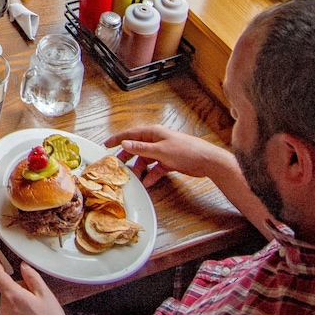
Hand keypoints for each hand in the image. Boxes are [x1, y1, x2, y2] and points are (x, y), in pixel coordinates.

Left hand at [0, 261, 89, 314]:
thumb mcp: (46, 295)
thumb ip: (32, 277)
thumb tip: (23, 267)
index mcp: (12, 296)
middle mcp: (4, 308)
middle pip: (6, 289)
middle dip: (18, 287)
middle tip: (35, 294)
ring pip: (9, 301)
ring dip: (19, 300)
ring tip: (38, 310)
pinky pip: (11, 313)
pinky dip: (19, 311)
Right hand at [105, 124, 227, 187]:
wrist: (208, 161)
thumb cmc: (186, 151)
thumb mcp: (160, 150)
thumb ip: (141, 148)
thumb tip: (124, 143)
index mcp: (153, 133)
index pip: (130, 134)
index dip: (117, 139)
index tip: (106, 144)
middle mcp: (157, 140)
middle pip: (137, 148)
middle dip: (127, 157)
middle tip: (117, 166)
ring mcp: (163, 151)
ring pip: (145, 160)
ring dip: (139, 169)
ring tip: (134, 177)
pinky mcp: (169, 161)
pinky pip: (155, 168)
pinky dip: (151, 175)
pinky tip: (147, 182)